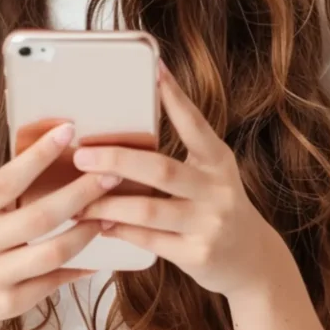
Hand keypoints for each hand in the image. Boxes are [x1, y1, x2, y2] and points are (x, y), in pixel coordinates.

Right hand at [0, 122, 117, 323]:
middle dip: (80, 194)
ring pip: (51, 254)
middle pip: (38, 219)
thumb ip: (9, 182)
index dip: (39, 155)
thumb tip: (57, 144)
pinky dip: (78, 266)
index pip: (7, 180)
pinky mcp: (7, 304)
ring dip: (86, 232)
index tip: (69, 130)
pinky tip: (98, 253)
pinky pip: (52, 283)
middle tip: (111, 174)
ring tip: (109, 214)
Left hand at [71, 60, 281, 299]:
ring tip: (78, 199)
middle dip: (116, 160)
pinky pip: (149, 240)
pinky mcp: (196, 255)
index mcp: (218, 160)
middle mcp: (216, 190)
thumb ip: (183, 149)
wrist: (251, 259)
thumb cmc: (217, 203)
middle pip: (160, 169)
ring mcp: (208, 224)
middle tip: (81, 155)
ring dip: (108, 203)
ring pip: (148, 210)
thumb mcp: (211, 170)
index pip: (195, 123)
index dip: (175, 97)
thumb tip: (132, 118)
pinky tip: (98, 223)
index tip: (155, 70)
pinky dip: (120, 230)